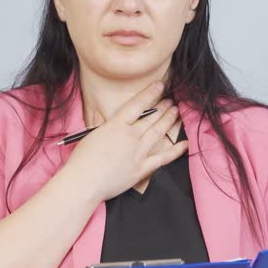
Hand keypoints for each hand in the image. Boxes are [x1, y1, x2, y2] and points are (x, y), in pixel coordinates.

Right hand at [62, 80, 187, 202]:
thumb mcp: (91, 135)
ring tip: (176, 112)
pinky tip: (185, 144)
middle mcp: (131, 136)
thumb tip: (109, 122)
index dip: (150, 93)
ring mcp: (139, 152)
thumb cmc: (82, 160)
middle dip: (163, 107)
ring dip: (169, 120)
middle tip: (171, 101)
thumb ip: (104, 127)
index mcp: (116, 125)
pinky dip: (176, 151)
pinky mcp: (142, 168)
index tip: (160, 85)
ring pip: (159, 132)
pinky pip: (164, 158)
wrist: (85, 181)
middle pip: (152, 117)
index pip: (138, 104)